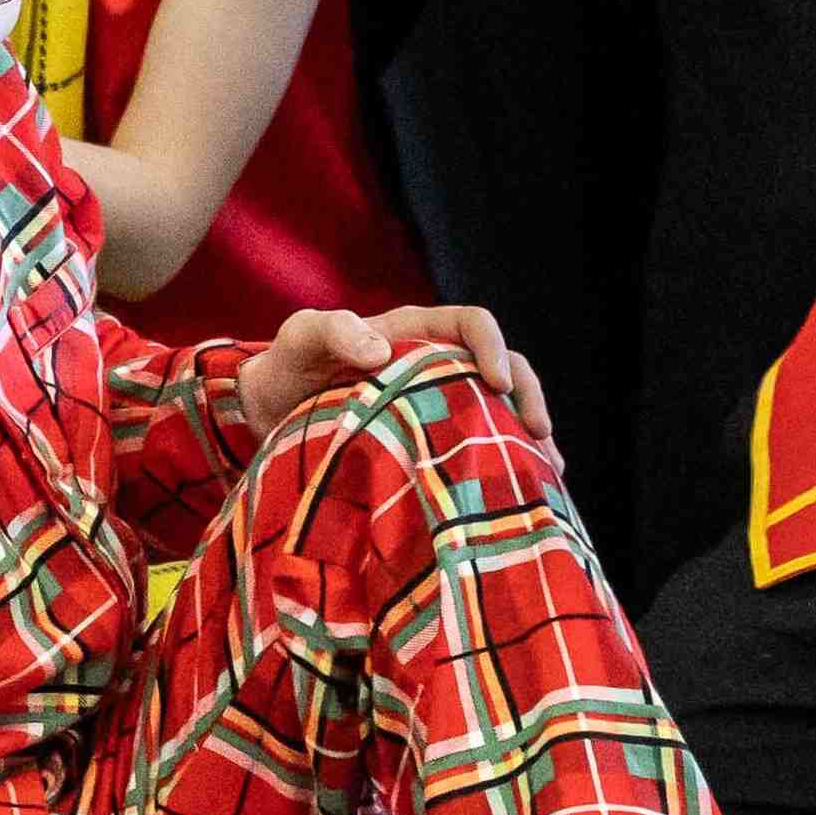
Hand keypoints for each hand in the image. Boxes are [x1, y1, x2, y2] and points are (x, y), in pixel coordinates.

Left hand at [237, 303, 550, 441]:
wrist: (268, 414)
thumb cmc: (287, 366)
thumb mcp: (300, 338)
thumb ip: (332, 330)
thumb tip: (380, 349)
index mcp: (413, 331)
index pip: (472, 324)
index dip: (493, 347)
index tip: (497, 383)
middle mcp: (435, 365)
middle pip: (504, 369)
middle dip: (528, 396)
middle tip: (537, 433)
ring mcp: (439, 405)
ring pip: (501, 412)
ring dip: (529, 435)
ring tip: (547, 469)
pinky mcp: (434, 442)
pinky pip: (481, 447)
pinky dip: (507, 463)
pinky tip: (527, 490)